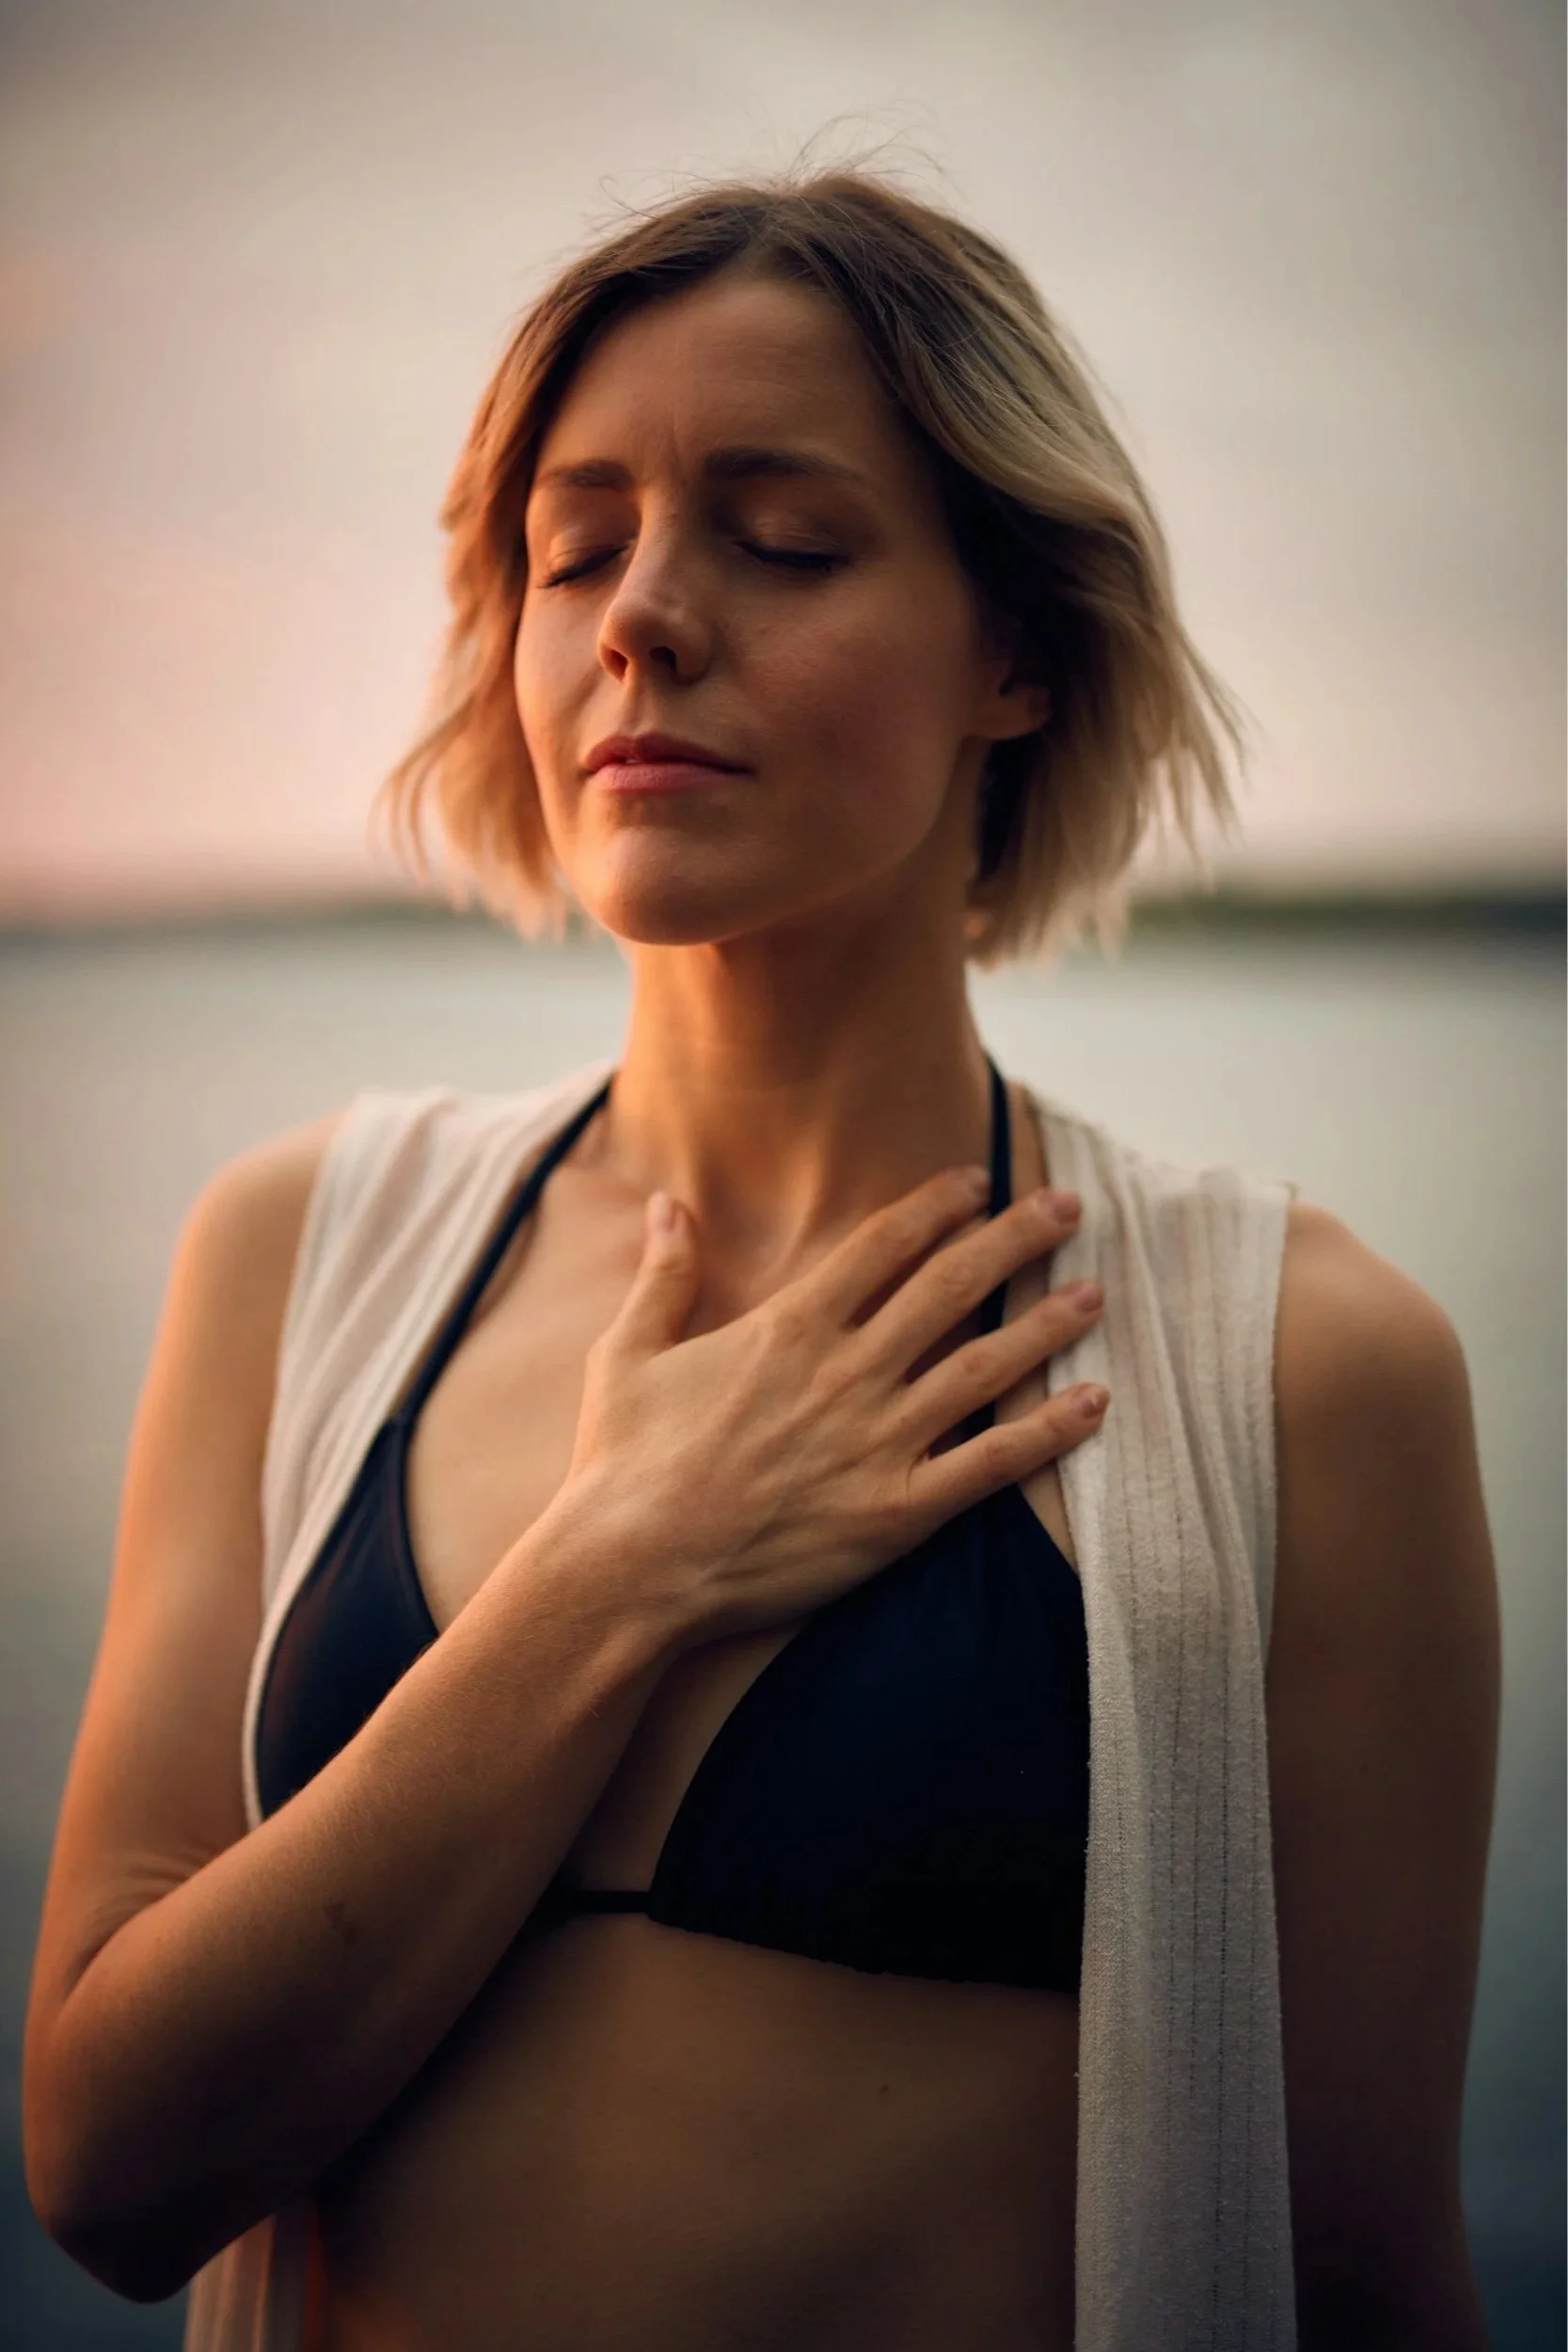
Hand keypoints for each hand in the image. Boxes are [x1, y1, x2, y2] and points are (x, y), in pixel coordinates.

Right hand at [555, 1165, 1107, 1642]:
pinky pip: (989, 1465)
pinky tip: (1094, 1403)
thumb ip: (664, 1274)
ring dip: (1045, 1324)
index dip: (937, 1206)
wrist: (630, 1568)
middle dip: (1014, 1239)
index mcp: (788, 1327)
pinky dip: (1047, 1432)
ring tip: (1095, 1292)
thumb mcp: (629, 1353)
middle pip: (950, 1286)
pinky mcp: (894, 1513)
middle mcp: (846, 1373)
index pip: (883, 1245)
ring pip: (983, 1366)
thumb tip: (667, 1203)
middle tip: (1068, 1207)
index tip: (978, 1180)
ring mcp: (876, 1443)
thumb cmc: (622, 1464)